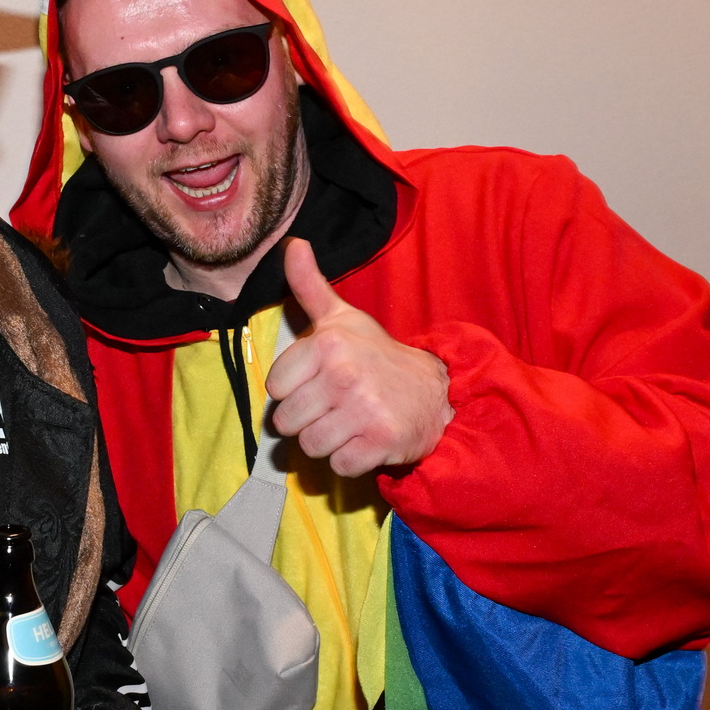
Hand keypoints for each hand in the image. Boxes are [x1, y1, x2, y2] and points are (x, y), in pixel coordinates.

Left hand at [266, 238, 452, 476]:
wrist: (433, 391)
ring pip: (310, 447)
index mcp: (328, 344)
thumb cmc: (376, 356)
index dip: (293, 391)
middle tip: (335, 406)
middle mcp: (345, 375)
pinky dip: (349, 460)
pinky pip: (338, 466)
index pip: (275, 388)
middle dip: (307, 421)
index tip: (318, 382)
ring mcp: (364, 409)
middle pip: (288, 422)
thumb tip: (291, 243)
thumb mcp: (341, 318)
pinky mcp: (381, 442)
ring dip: (327, 442)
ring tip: (349, 423)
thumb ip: (309, 286)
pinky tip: (364, 439)